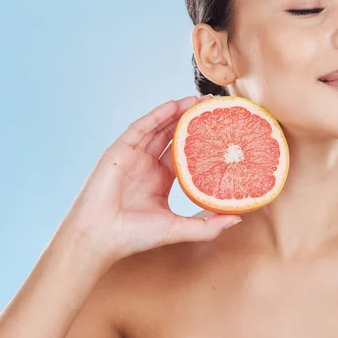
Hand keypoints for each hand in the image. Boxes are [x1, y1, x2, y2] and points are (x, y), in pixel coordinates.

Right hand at [60, 95, 241, 263]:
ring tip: (198, 100)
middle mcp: (149, 166)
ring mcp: (134, 156)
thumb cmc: (135, 236)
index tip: (222, 129)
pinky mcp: (119, 150)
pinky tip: (173, 105)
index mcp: (162, 180)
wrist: (99, 237)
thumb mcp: (178, 229)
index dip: (202, 140)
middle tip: (213, 106)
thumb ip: (207, 227)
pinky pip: (140, 128)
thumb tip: (238, 219)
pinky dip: (156, 116)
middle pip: (173, 135)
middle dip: (192, 120)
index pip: (185, 153)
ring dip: (177, 112)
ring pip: (158, 128)